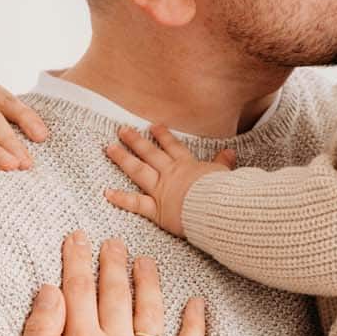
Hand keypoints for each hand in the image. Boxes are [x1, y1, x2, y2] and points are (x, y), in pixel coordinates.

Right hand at [20, 232, 205, 335]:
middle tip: (113, 241)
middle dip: (113, 263)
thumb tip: (50, 288)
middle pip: (116, 295)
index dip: (77, 259)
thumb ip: (40, 331)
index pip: (79, 290)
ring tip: (146, 261)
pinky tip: (197, 304)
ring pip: (150, 314)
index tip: (77, 237)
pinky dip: (195, 327)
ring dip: (148, 283)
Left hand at [102, 123, 236, 236]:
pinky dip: (121, 198)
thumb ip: (223, 162)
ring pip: (139, 170)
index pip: (173, 147)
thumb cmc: (223, 192)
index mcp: (188, 166)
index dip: (163, 136)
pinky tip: (107, 192)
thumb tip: (229, 152)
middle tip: (122, 130)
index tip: (153, 126)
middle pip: (150, 154)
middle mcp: (171, 174)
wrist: (217, 208)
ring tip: (110, 148)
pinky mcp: (157, 209)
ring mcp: (161, 190)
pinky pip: (136, 203)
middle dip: (136, 141)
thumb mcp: (224, 173)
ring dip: (123, 158)